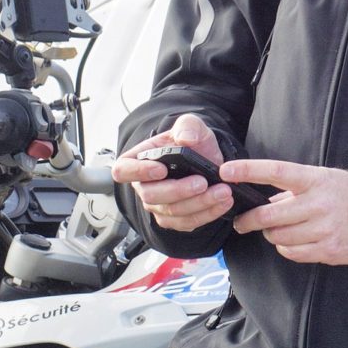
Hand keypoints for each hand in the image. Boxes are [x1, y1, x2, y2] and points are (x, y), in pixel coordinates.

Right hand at [110, 115, 230, 233]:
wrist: (210, 160)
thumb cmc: (193, 142)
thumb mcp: (192, 125)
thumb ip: (188, 126)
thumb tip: (185, 140)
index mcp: (138, 161)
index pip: (123, 170)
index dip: (138, 172)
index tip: (161, 169)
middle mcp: (144, 186)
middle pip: (151, 196)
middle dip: (178, 190)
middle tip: (202, 182)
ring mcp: (159, 206)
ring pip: (173, 212)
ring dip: (200, 203)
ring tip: (223, 191)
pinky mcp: (176, 219)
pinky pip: (188, 222)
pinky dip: (208, 214)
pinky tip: (224, 203)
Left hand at [223, 158, 347, 265]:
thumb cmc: (346, 194)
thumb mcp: (321, 180)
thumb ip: (293, 190)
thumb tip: (264, 203)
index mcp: (314, 180)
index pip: (276, 172)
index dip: (249, 171)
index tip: (227, 171)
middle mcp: (318, 204)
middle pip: (270, 216)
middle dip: (249, 221)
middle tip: (241, 222)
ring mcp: (324, 229)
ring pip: (279, 237)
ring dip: (272, 235)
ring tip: (277, 230)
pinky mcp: (328, 249)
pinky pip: (293, 253)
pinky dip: (286, 248)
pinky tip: (293, 241)